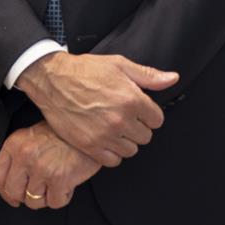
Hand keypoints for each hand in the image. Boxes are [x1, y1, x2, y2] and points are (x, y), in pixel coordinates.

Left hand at [0, 121, 99, 208]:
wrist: (88, 128)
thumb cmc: (61, 133)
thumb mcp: (31, 136)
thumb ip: (18, 156)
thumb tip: (11, 183)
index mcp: (14, 144)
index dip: (5, 192)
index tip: (13, 198)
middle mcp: (25, 156)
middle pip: (13, 192)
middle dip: (25, 197)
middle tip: (38, 191)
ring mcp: (41, 168)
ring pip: (33, 201)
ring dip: (46, 197)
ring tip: (55, 183)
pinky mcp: (59, 179)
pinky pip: (55, 203)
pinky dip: (62, 197)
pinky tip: (67, 184)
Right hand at [16, 51, 178, 166]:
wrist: (52, 80)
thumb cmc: (84, 70)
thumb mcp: (119, 65)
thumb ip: (148, 75)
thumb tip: (172, 79)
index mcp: (131, 99)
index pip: (157, 120)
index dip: (147, 113)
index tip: (136, 109)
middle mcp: (120, 119)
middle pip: (145, 137)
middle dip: (137, 127)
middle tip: (122, 116)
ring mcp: (104, 135)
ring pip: (131, 150)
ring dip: (125, 140)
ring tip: (112, 127)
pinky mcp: (89, 145)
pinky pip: (113, 160)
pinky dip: (111, 152)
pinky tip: (104, 138)